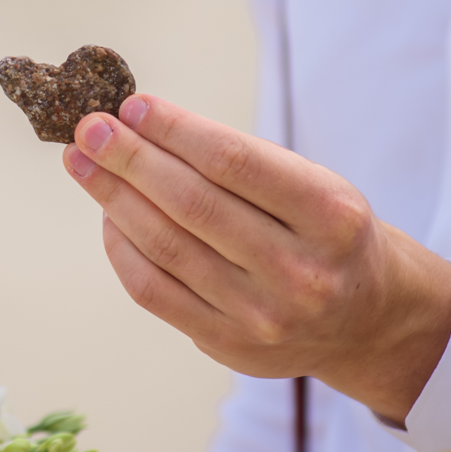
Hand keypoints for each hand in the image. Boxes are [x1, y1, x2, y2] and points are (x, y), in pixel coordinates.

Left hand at [62, 94, 450, 424]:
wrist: (368, 320)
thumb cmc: (327, 234)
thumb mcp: (314, 185)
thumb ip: (240, 161)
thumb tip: (141, 124)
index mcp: (330, 216)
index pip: (234, 163)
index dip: (174, 129)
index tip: (132, 105)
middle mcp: (299, 271)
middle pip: (192, 204)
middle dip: (129, 158)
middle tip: (88, 126)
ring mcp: (262, 316)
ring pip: (165, 246)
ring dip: (113, 197)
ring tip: (83, 162)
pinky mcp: (228, 346)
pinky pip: (154, 292)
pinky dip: (122, 247)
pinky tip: (108, 214)